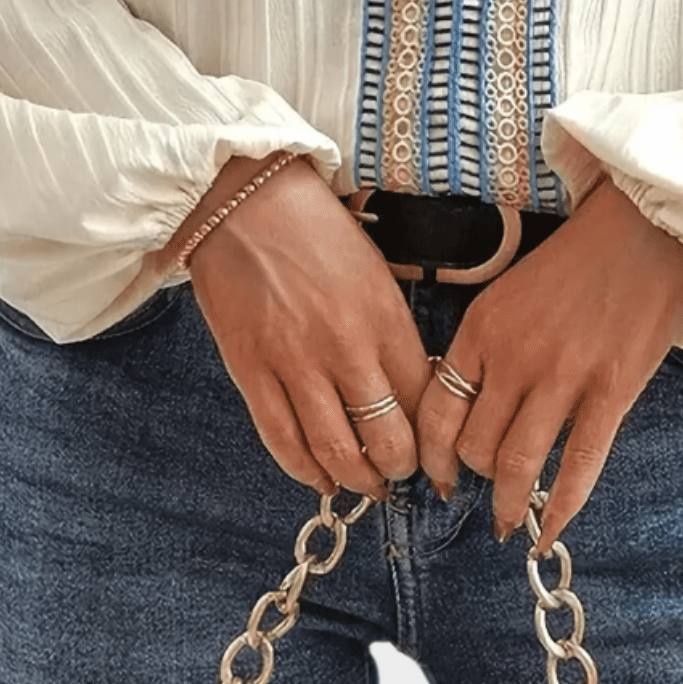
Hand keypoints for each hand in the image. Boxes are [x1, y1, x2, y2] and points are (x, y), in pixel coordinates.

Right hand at [163, 155, 433, 500]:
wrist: (243, 200)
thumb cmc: (314, 230)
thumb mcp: (373, 272)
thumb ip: (391, 332)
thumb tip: (410, 390)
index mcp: (383, 316)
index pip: (423, 399)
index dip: (435, 437)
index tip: (439, 452)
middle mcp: (344, 344)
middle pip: (386, 437)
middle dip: (401, 468)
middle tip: (402, 474)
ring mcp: (294, 361)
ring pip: (335, 449)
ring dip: (356, 479)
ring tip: (366, 484)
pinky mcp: (250, 369)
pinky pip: (281, 439)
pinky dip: (304, 469)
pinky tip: (318, 477)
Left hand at [415, 178, 682, 552]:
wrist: (646, 226)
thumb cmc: (580, 256)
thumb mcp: (511, 289)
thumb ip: (489, 342)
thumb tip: (470, 401)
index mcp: (483, 328)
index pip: (436, 412)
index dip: (431, 456)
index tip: (436, 476)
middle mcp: (514, 356)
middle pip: (473, 445)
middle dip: (474, 477)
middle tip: (484, 489)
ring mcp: (563, 376)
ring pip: (517, 464)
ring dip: (508, 503)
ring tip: (508, 522)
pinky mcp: (612, 390)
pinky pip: (580, 464)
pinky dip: (562, 506)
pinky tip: (550, 530)